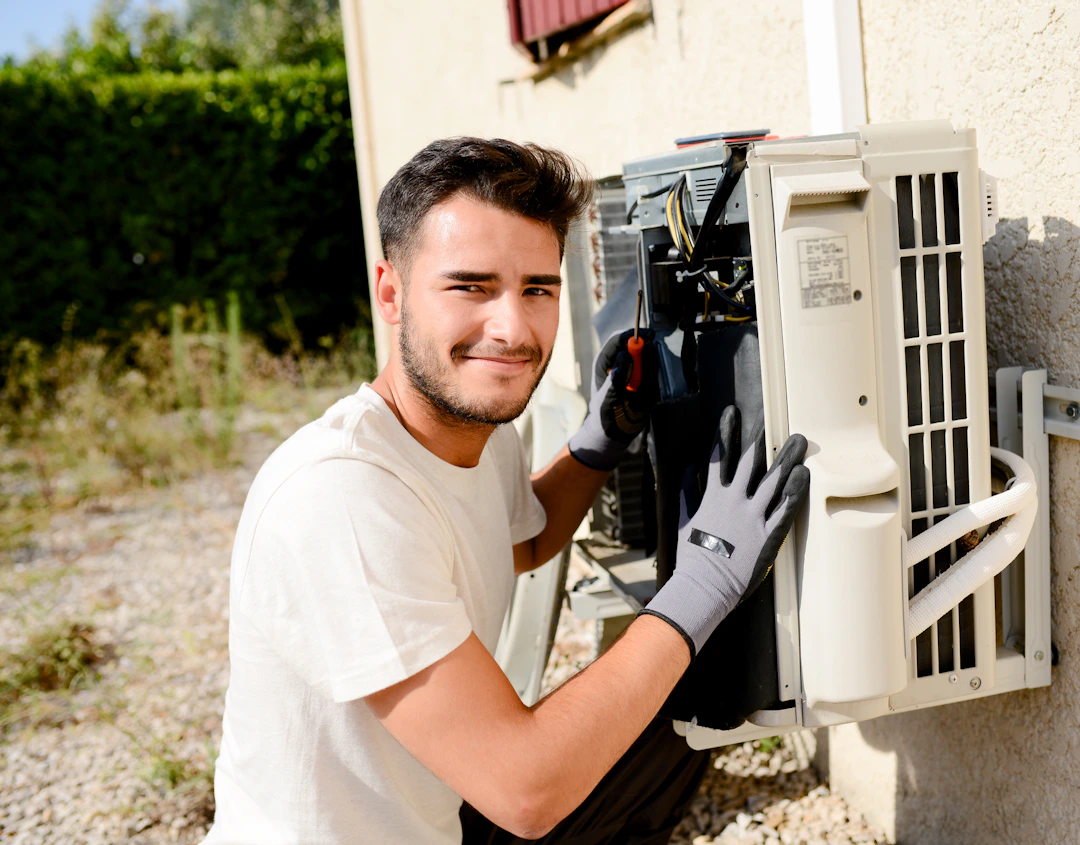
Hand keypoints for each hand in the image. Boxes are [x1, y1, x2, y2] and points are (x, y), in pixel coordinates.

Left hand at [567, 328, 659, 470]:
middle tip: (656, 359)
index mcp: (605, 362)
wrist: (615, 434)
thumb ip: (616, 378)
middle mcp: (620, 362)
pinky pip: (655, 371)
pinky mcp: (645, 381)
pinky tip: (654, 388)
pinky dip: (658, 375)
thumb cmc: (605, 416)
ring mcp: (633, 371)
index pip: (619, 339)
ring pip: (648, 357)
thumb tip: (625, 356)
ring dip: (653, 364)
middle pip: (636, 345)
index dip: (633, 335)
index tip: (649, 336)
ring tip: (649, 383)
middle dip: (647, 348)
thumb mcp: (608, 399)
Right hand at [640, 406, 809, 657]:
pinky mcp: (768, 534)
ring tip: (798, 440)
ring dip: (787, 458)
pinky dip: (795, 490)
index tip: (731, 414)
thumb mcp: (684, 522)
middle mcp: (734, 500)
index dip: (726, 433)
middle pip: (750, 462)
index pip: (719, 457)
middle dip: (760, 438)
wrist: (703, 584)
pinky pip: (786, 508)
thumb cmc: (692, 558)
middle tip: (771, 420)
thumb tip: (685, 471)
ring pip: (773, 479)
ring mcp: (753, 516)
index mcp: (713, 497)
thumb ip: (687, 494)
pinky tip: (805, 473)